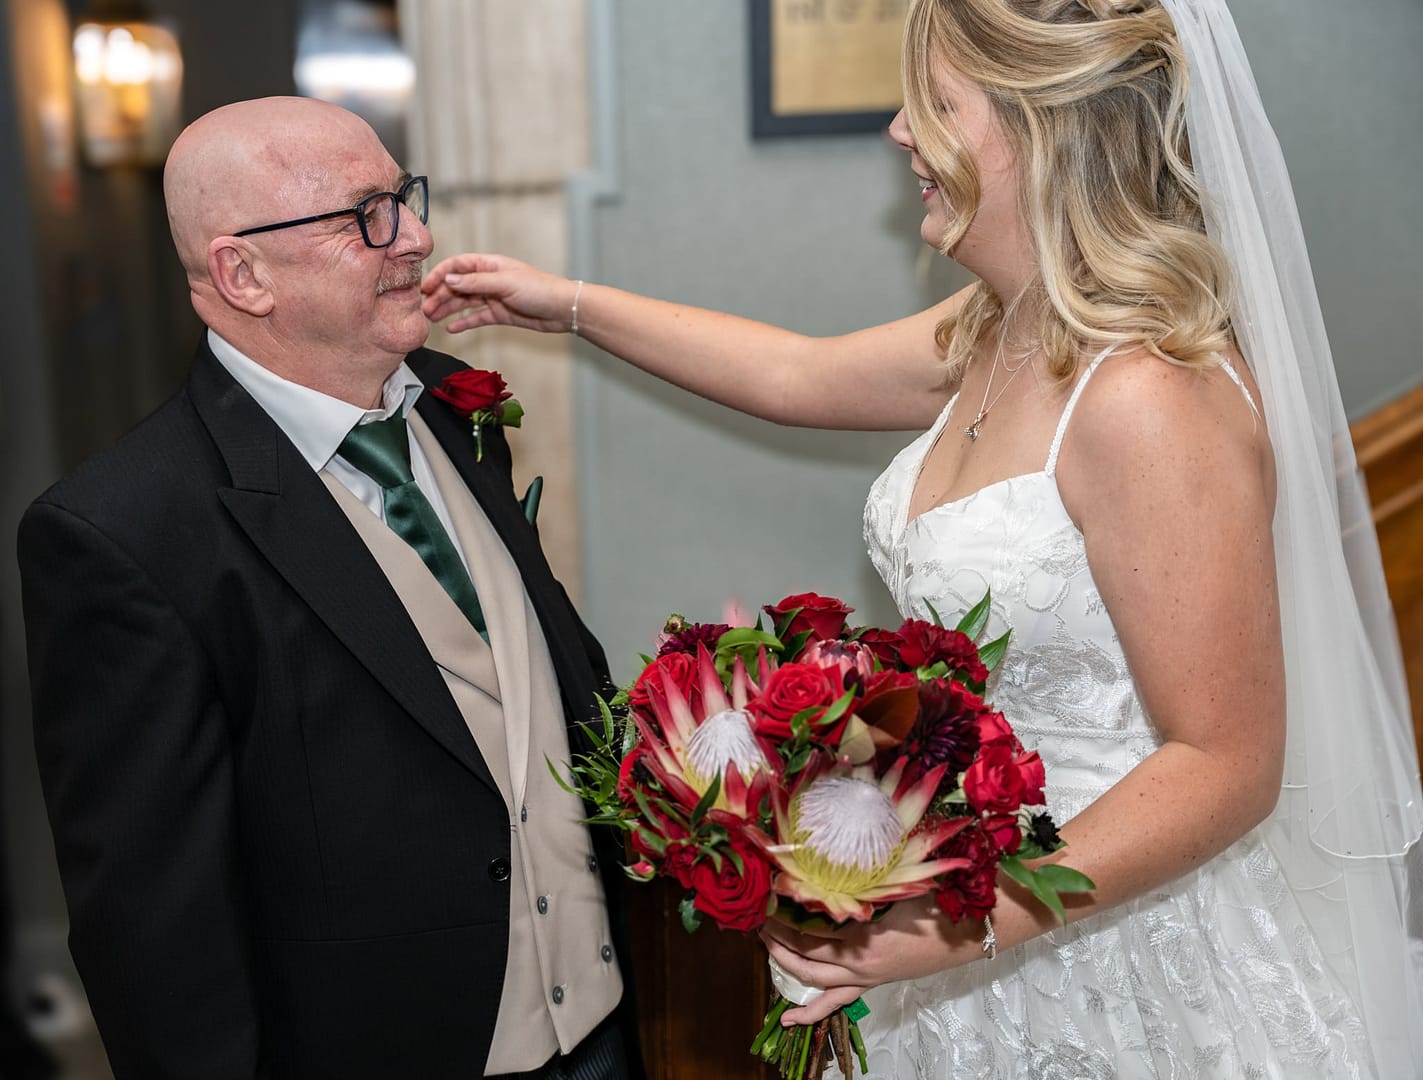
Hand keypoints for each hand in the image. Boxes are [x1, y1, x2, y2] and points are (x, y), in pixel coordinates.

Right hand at [420, 253, 578, 333]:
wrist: (562, 310)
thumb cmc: (539, 289)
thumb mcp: (505, 283)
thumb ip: (475, 282)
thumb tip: (449, 279)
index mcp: (490, 265)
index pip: (458, 266)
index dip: (440, 275)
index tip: (425, 287)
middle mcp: (489, 279)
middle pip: (457, 286)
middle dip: (440, 296)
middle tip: (425, 309)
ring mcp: (493, 297)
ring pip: (464, 302)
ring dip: (447, 309)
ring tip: (432, 318)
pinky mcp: (499, 314)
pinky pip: (476, 318)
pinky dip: (464, 323)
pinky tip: (451, 328)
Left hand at [758, 897, 978, 1024]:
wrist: (970, 931)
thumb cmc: (936, 902)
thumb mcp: (895, 885)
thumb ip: (862, 881)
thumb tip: (828, 864)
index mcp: (863, 936)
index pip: (809, 927)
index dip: (784, 913)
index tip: (769, 892)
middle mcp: (858, 962)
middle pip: (805, 954)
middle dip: (777, 936)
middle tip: (760, 916)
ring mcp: (864, 977)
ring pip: (814, 979)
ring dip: (785, 964)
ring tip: (765, 945)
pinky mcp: (871, 983)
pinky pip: (834, 1003)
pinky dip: (809, 1013)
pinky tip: (787, 1019)